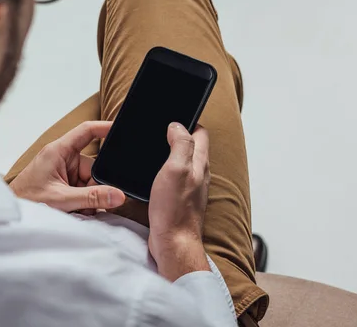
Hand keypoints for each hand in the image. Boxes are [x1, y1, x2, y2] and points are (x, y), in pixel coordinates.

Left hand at [10, 121, 125, 212]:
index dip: (105, 127)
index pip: (86, 131)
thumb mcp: (61, 200)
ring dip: (88, 198)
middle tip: (88, 203)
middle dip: (95, 187)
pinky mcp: (62, 184)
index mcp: (58, 151)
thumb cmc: (25, 201)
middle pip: (93, 167)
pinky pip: (83, 190)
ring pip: (90, 183)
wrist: (9, 215)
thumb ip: (91, 198)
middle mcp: (62, 158)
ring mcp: (62, 172)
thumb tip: (117, 195)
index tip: (123, 128)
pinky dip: (83, 202)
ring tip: (75, 209)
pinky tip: (75, 211)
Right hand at [148, 123, 211, 280]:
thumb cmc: (175, 209)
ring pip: (185, 163)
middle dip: (181, 134)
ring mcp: (191, 188)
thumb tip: (178, 125)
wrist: (173, 243)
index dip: (189, 120)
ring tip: (159, 145)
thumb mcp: (176, 169)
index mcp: (200, 163)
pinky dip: (168, 170)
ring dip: (174, 152)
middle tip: (164, 127)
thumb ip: (181, 144)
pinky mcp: (180, 200)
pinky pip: (176, 178)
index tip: (174, 114)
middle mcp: (199, 174)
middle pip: (194, 146)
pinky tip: (156, 172)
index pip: (201, 133)